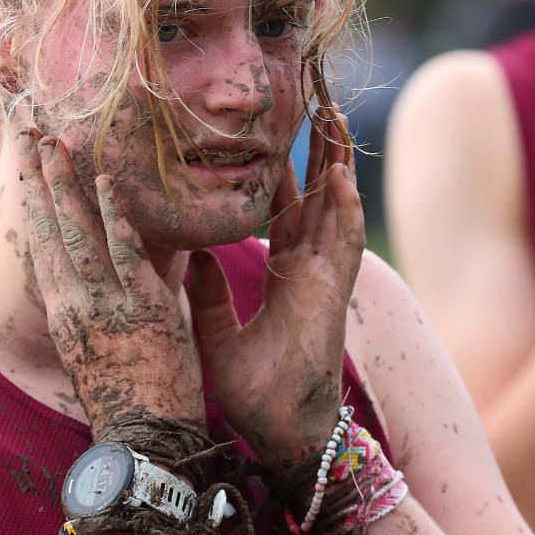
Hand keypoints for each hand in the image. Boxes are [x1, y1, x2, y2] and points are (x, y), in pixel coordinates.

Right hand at [23, 134, 205, 442]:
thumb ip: (101, 316)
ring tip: (57, 144)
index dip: (34, 210)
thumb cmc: (128, 405)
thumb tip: (112, 287)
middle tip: (33, 138)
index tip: (25, 175)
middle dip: (41, 183)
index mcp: (63, 317)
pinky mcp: (142, 306)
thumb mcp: (99, 356)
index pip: (42, 251)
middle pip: (52, 232)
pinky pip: (125, 249)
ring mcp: (107, 303)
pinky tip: (105, 181)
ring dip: (68, 185)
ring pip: (79, 233)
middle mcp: (75, 305)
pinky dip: (113, 213)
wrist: (146, 439)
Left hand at [189, 111, 363, 469]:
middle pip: (315, 197)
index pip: (283, 211)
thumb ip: (209, 293)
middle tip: (315, 102)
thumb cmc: (256, 393)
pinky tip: (340, 176)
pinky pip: (340, 245)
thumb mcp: (219, 335)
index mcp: (285, 276)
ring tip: (335, 116)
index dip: (281, 173)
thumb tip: (192, 255)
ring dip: (336, 162)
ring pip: (334, 208)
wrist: (280, 432)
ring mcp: (324, 281)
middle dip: (317, 150)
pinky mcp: (331, 297)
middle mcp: (308, 270)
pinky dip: (342, 210)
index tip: (274, 136)